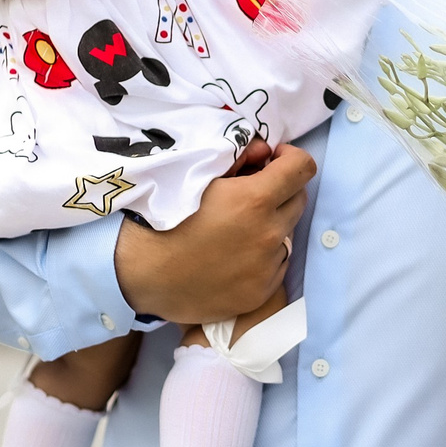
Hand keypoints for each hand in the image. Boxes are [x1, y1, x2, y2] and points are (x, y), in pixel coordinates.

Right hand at [112, 140, 313, 323]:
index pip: (303, 168)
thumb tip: (265, 153)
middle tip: (253, 194)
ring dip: (272, 225)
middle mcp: (269, 234)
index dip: (291, 158)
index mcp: (255, 200)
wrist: (142, 273)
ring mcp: (267, 267)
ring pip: (287, 234)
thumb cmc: (165, 217)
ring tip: (239, 229)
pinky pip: (277, 265)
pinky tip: (235, 256)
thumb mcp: (199, 176)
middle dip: (281, 191)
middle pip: (298, 200)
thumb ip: (240, 160)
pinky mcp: (261, 293)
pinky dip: (264, 257)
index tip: (274, 161)